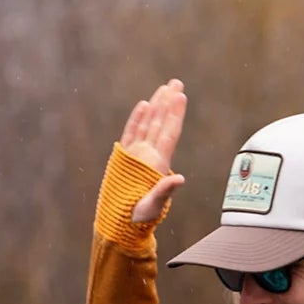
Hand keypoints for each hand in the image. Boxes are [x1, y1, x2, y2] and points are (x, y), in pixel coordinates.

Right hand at [120, 78, 186, 223]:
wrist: (122, 221)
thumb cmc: (140, 217)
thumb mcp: (154, 205)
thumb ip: (165, 190)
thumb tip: (179, 179)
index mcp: (159, 164)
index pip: (170, 133)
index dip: (176, 114)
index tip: (180, 96)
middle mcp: (150, 155)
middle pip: (161, 123)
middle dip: (168, 103)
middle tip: (176, 82)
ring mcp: (137, 154)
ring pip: (148, 124)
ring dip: (156, 106)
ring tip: (163, 88)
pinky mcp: (124, 157)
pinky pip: (131, 133)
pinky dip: (137, 119)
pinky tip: (144, 104)